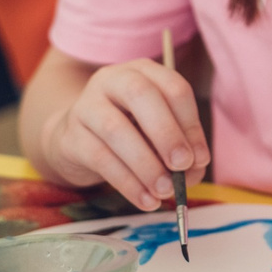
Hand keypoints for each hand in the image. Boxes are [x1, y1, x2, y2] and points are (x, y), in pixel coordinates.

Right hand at [34, 59, 207, 212]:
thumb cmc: (130, 131)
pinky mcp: (70, 136)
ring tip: (165, 191)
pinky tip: (145, 200)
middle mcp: (113, 80)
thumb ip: (181, 146)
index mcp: (144, 72)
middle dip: (166, 133)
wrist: (75, 140)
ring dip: (146, 164)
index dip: (191, 124)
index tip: (200, 158)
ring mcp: (86, 105)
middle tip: (183, 166)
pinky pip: (99, 158)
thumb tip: (194, 170)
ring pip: (116, 129)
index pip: (173, 88)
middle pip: (141, 95)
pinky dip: (127, 183)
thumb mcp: (157, 131)